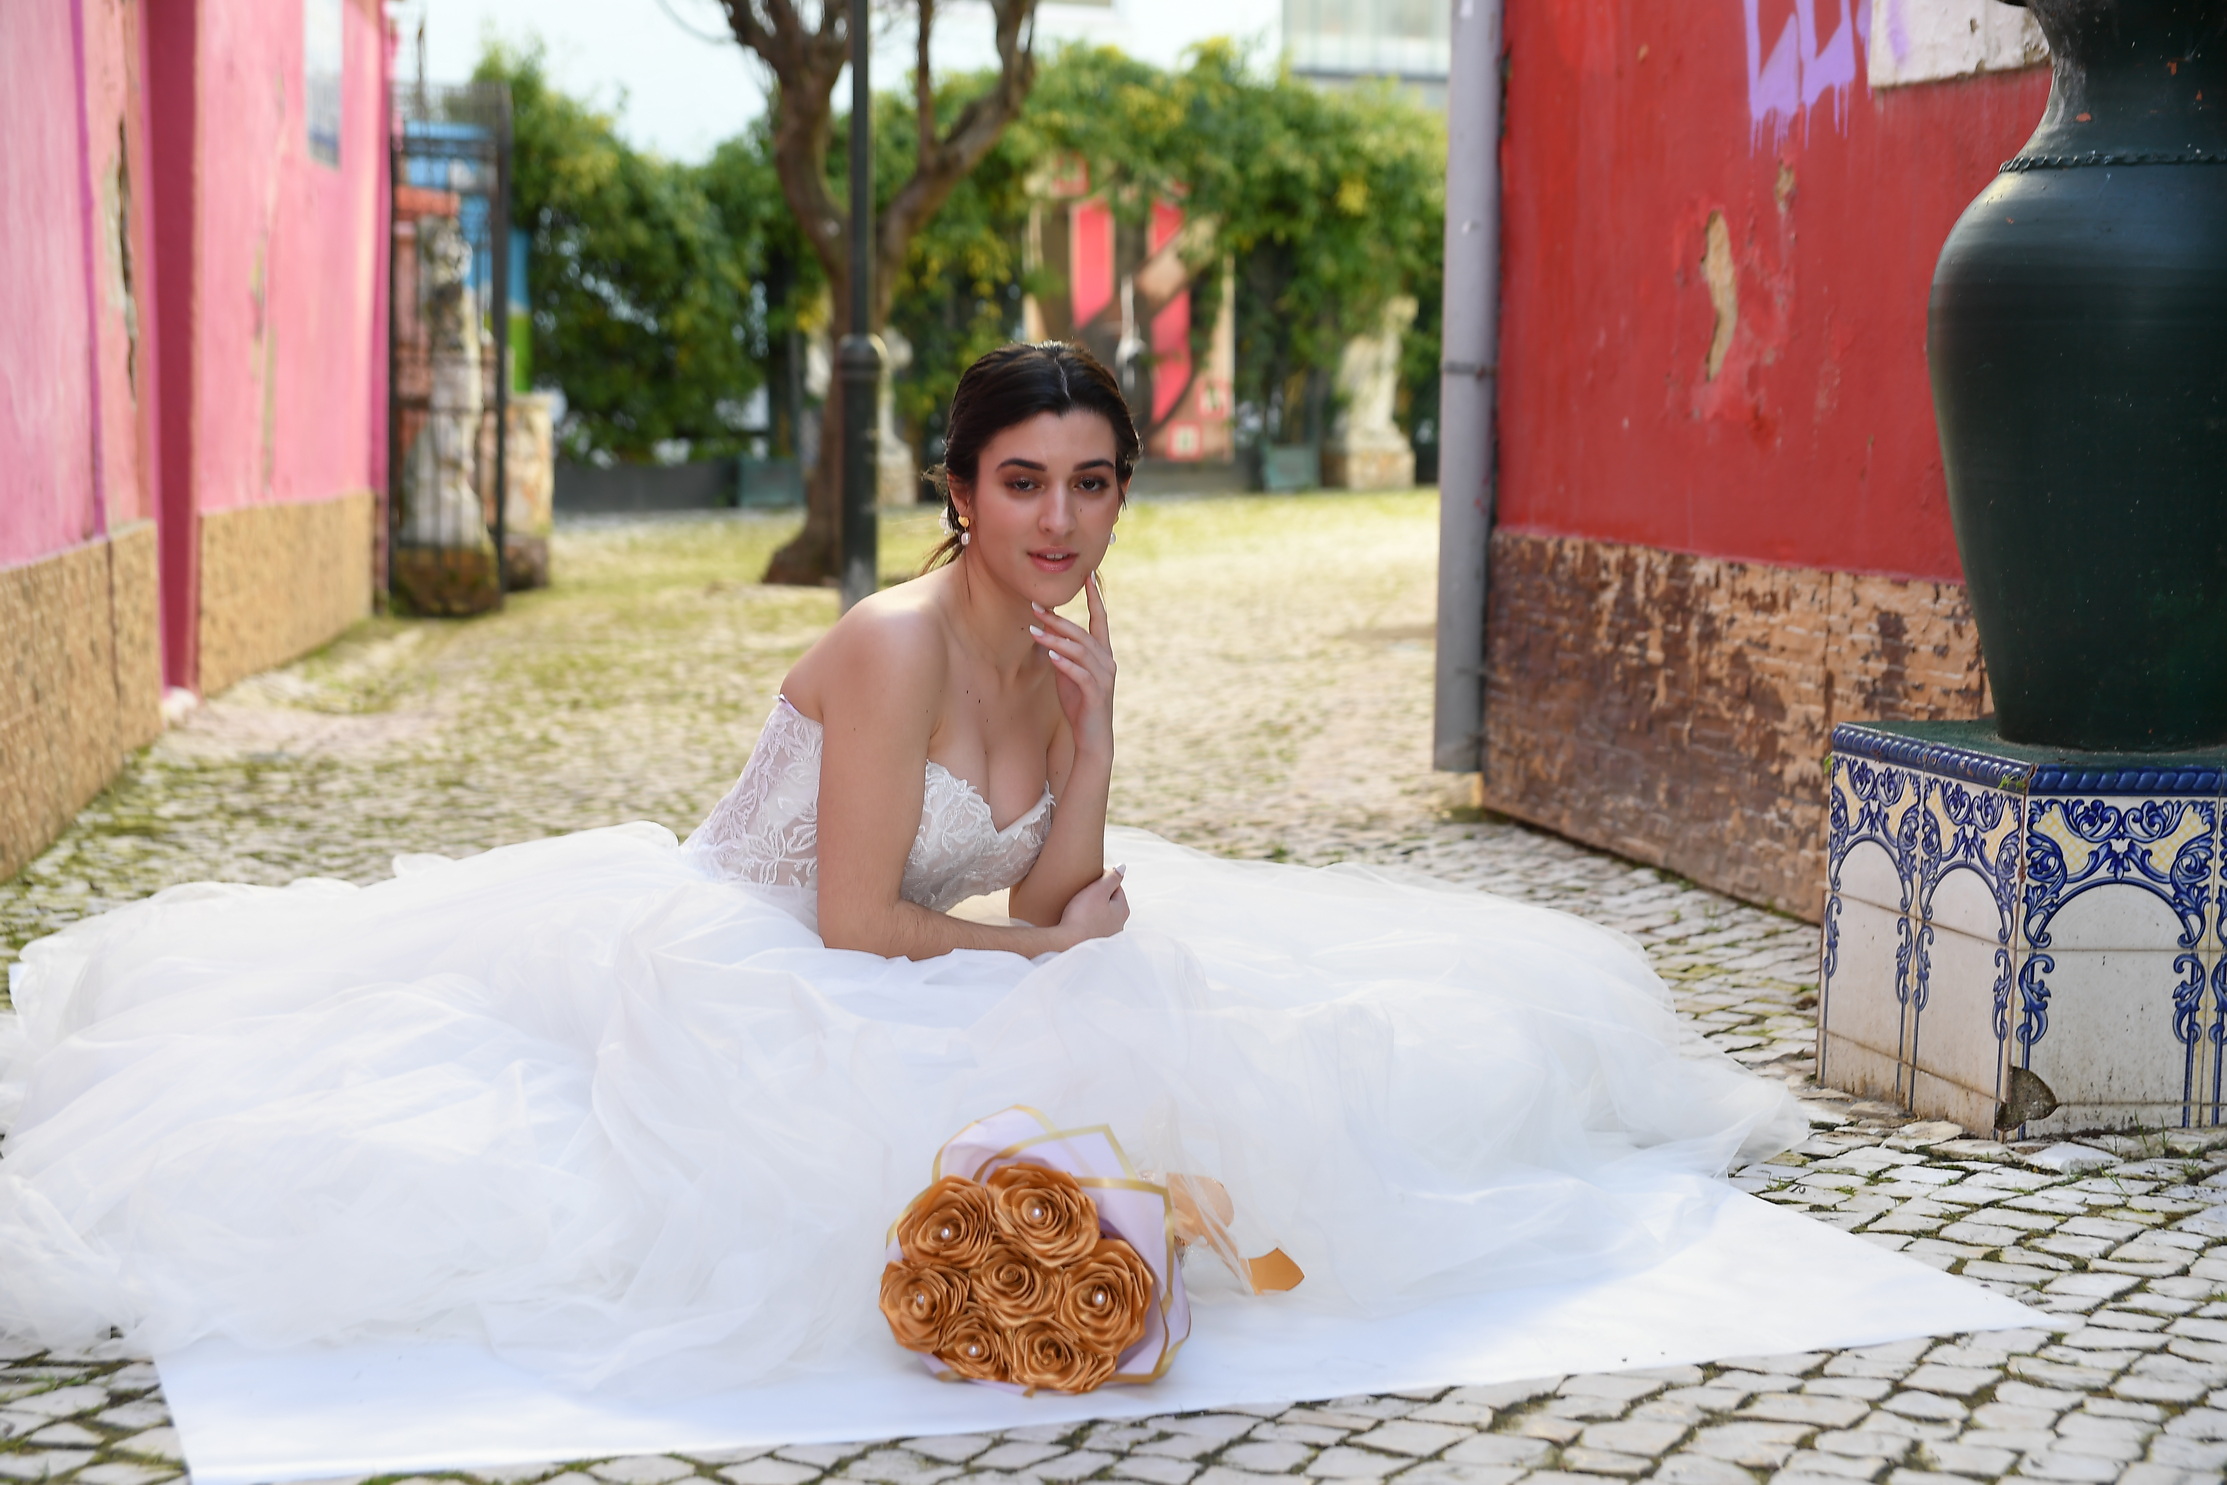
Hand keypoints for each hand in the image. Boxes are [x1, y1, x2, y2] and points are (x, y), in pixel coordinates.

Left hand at [1029, 573, 1115, 760]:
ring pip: (1080, 651)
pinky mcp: (1097, 694)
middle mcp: (1107, 661)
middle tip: (1036, 606)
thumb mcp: (1068, 674)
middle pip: (1082, 633)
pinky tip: (1050, 655)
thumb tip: (1048, 635)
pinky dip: (1065, 663)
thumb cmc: (1079, 705)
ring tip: (1034, 630)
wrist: (1092, 739)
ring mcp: (1104, 678)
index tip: (1088, 576)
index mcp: (1103, 653)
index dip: (1095, 597)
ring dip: (1056, 639)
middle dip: (1058, 619)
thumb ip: (1062, 654)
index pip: (1100, 619)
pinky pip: (1080, 674)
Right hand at [1058, 865, 1128, 945]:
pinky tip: (1076, 922)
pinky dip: (1085, 922)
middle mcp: (1119, 924)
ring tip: (1077, 908)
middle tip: (1082, 892)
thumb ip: (1111, 877)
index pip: (1116, 887)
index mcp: (1122, 909)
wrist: (1067, 945)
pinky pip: (1091, 927)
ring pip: (1100, 915)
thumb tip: (1122, 867)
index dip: (1103, 880)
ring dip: (1091, 910)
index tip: (1089, 880)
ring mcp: (1107, 936)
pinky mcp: (1094, 943)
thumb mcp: (1098, 891)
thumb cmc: (1082, 917)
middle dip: (1097, 896)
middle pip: (1109, 902)